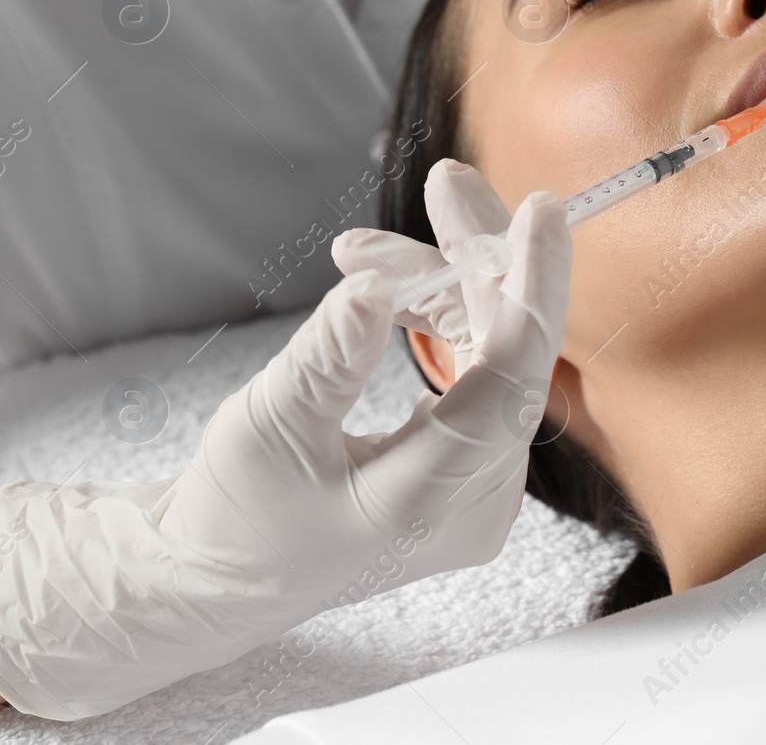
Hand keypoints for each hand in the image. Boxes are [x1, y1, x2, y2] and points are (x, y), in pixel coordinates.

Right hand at [0, 163, 569, 719]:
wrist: (223, 580)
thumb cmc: (233, 513)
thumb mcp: (264, 426)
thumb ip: (329, 355)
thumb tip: (379, 285)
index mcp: (424, 499)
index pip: (510, 379)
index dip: (531, 286)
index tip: (542, 210)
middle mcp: (475, 500)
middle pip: (509, 353)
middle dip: (476, 261)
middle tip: (447, 184)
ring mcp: (481, 488)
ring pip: (493, 354)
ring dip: (440, 287)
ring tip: (362, 249)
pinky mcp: (472, 470)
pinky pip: (479, 374)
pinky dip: (437, 321)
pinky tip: (389, 287)